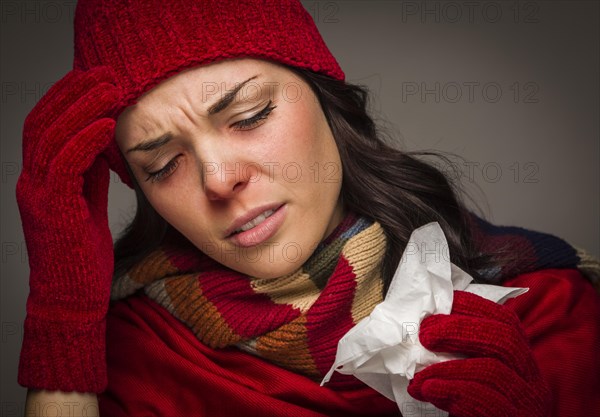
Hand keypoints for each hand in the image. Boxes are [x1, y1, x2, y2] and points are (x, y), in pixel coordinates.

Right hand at [17, 67, 120, 391]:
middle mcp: (32, 182)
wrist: (71, 297)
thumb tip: (106, 142)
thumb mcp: (88, 203)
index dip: (68, 98)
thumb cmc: (82, 252)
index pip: (47, 125)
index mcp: (41, 179)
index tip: (96, 79)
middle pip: (43, 122)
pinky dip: (84, 141)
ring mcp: (37, 196)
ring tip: (109, 88)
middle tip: (104, 72)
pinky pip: (63, 166)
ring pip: (50, 138)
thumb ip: (90, 174)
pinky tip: (105, 124)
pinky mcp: (50, 211)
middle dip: (73, 93)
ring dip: (80, 108)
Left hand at [407, 291, 550, 416]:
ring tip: (418, 376)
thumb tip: (423, 328)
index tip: (435, 308)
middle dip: (458, 330)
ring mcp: (528, 401)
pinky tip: (428, 391)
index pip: (504, 319)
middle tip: (423, 335)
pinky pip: (488, 402)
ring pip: (493, 370)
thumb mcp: (469, 373)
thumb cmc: (473, 407)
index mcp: (519, 357)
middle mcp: (530, 376)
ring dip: (447, 368)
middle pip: (503, 338)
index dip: (469, 307)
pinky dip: (453, 392)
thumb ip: (457, 353)